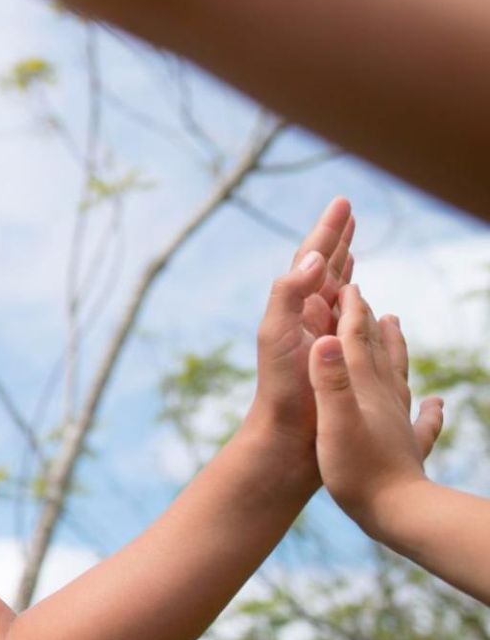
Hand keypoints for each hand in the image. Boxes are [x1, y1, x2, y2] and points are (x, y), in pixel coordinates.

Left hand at [243, 198, 355, 462]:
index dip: (328, 230)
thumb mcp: (275, 333)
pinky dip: (358, 301)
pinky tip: (363, 300)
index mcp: (295, 306)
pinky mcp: (339, 355)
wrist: (288, 436)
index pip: (312, 258)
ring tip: (351, 243)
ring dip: (344, 264)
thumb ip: (289, 294)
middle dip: (337, 238)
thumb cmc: (279, 387)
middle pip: (325, 267)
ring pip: (338, 290)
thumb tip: (313, 260)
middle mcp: (308, 316)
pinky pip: (352, 320)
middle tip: (348, 211)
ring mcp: (324, 335)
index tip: (343, 202)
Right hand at [310, 284, 445, 531]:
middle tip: (363, 297)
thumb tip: (323, 340)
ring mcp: (398, 422)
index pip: (353, 342)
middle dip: (367, 322)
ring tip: (395, 328)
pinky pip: (421, 422)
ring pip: (397, 376)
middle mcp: (384, 399)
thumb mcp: (334, 423)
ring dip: (394, 349)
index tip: (345, 284)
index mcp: (363, 390)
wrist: (399, 511)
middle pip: (375, 352)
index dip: (348, 313)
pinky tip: (436, 404)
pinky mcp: (406, 447)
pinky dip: (429, 410)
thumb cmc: (358, 471)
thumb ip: (329, 381)